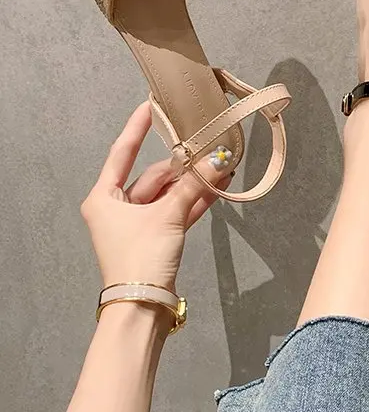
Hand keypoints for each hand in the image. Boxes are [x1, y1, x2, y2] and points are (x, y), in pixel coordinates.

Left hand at [80, 102, 231, 290]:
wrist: (143, 306)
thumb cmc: (141, 257)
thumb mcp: (167, 216)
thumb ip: (194, 185)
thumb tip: (221, 159)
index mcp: (104, 198)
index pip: (122, 153)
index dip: (137, 128)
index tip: (150, 105)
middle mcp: (117, 207)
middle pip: (153, 176)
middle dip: (182, 165)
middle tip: (209, 146)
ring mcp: (138, 223)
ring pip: (168, 194)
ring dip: (193, 182)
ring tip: (221, 165)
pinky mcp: (156, 237)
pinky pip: (176, 210)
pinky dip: (195, 200)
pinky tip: (218, 186)